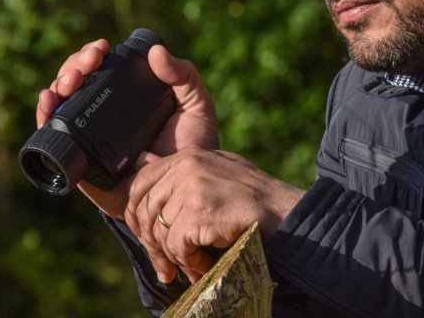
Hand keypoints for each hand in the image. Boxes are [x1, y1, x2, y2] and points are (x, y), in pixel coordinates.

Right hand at [35, 39, 218, 218]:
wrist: (184, 192)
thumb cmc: (193, 149)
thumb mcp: (196, 106)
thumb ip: (184, 76)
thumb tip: (157, 51)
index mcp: (128, 98)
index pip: (102, 69)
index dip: (94, 54)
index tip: (102, 48)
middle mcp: (105, 115)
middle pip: (78, 81)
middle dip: (76, 64)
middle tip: (90, 60)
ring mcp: (90, 137)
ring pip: (62, 102)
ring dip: (60, 82)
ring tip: (71, 79)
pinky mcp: (79, 162)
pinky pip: (53, 137)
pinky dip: (44, 116)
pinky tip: (49, 101)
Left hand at [124, 147, 304, 283]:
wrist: (284, 213)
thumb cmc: (254, 199)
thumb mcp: (215, 171)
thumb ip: (182, 172)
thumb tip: (141, 163)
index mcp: (188, 156)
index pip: (140, 182)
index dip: (138, 216)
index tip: (151, 238)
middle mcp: (186, 166)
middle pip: (145, 210)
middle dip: (153, 243)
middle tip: (167, 266)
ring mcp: (192, 187)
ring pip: (160, 230)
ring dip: (175, 255)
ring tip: (194, 264)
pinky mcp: (198, 211)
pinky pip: (176, 245)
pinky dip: (190, 261)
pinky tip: (205, 262)